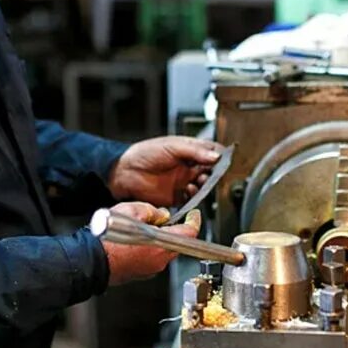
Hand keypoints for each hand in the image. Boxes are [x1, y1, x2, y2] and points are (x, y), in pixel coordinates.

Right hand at [103, 202, 201, 285]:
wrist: (91, 260)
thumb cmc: (108, 239)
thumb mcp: (132, 211)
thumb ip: (153, 211)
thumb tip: (162, 215)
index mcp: (162, 243)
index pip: (189, 232)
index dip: (193, 221)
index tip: (193, 215)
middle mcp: (160, 260)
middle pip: (176, 242)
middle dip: (171, 229)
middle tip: (158, 219)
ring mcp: (151, 269)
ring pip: (163, 250)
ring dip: (157, 239)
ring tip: (139, 229)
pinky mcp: (142, 274)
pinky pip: (152, 259)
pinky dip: (148, 249)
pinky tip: (133, 242)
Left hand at [108, 136, 223, 206]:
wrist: (124, 172)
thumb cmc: (144, 153)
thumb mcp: (172, 146)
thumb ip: (195, 152)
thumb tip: (216, 156)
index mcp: (188, 151)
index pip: (211, 153)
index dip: (219, 156)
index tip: (224, 160)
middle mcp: (188, 167)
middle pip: (210, 171)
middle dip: (214, 173)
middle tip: (214, 174)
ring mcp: (182, 182)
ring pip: (203, 186)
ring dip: (205, 185)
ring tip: (200, 182)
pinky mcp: (176, 197)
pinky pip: (191, 200)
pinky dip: (195, 197)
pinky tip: (190, 191)